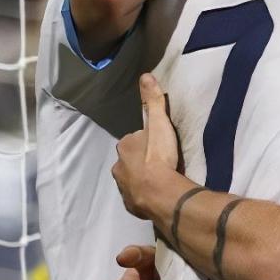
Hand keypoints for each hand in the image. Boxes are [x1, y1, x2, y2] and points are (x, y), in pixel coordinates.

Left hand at [112, 74, 182, 220]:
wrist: (159, 193)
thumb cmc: (159, 157)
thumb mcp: (159, 124)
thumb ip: (153, 101)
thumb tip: (145, 75)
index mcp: (124, 146)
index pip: (134, 139)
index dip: (147, 140)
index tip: (160, 144)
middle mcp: (118, 166)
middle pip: (130, 159)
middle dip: (142, 160)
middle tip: (161, 162)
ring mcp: (123, 187)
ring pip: (132, 178)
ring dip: (142, 177)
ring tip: (161, 179)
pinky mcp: (131, 204)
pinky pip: (137, 195)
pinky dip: (144, 193)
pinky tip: (157, 193)